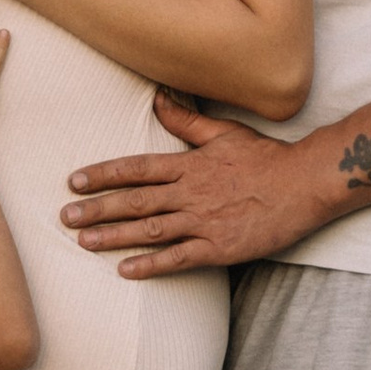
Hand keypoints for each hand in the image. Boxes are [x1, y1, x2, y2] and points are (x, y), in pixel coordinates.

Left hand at [60, 95, 325, 276]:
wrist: (305, 185)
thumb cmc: (266, 157)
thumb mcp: (223, 132)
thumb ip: (186, 121)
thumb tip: (157, 98)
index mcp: (189, 164)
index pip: (136, 168)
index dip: (103, 174)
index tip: (73, 182)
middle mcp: (191, 192)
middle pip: (135, 201)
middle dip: (97, 209)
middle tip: (64, 217)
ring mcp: (204, 221)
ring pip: (150, 230)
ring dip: (114, 236)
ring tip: (83, 242)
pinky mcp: (220, 248)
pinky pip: (179, 258)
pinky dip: (152, 265)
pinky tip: (126, 271)